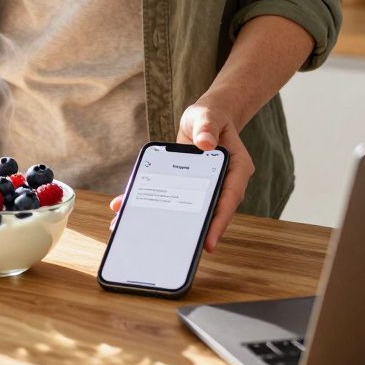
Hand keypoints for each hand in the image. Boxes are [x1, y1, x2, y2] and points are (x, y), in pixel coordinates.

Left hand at [108, 101, 254, 251]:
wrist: (205, 119)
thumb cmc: (210, 117)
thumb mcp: (207, 117)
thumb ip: (207, 128)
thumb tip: (205, 143)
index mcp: (236, 170)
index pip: (229, 199)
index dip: (219, 222)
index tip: (209, 243)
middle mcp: (222, 183)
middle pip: (208, 212)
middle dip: (190, 230)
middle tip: (171, 248)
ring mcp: (205, 188)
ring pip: (189, 211)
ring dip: (166, 221)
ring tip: (138, 230)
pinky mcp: (188, 188)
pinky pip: (174, 200)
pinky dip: (152, 204)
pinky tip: (128, 207)